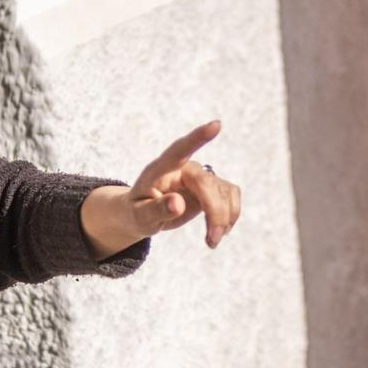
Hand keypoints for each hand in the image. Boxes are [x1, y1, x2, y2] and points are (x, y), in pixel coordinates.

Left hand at [82, 120, 243, 255]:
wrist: (142, 214)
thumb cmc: (136, 213)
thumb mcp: (140, 217)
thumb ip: (156, 209)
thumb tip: (176, 203)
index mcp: (161, 169)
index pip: (179, 149)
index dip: (198, 137)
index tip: (216, 125)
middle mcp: (183, 168)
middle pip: (207, 183)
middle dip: (214, 212)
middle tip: (212, 241)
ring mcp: (200, 176)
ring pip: (224, 191)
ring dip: (224, 218)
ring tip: (212, 242)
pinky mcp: (211, 187)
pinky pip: (230, 196)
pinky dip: (230, 215)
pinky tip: (220, 231)